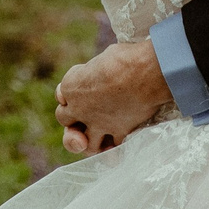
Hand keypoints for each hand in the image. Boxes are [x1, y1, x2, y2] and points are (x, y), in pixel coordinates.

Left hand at [55, 41, 173, 153]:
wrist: (146, 73)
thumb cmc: (126, 58)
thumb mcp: (103, 58)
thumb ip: (95, 72)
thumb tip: (100, 73)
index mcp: (71, 86)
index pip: (62, 93)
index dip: (73, 91)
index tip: (89, 83)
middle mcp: (79, 108)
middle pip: (64, 118)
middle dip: (72, 116)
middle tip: (86, 114)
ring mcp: (98, 124)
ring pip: (82, 144)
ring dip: (88, 141)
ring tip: (98, 138)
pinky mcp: (118, 132)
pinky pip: (113, 150)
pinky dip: (115, 148)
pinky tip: (120, 142)